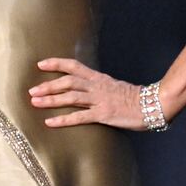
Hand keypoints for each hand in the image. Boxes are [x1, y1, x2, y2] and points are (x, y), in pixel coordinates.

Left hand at [29, 57, 156, 130]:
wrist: (153, 104)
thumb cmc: (134, 97)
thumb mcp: (114, 86)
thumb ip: (99, 86)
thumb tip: (84, 88)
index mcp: (99, 78)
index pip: (74, 66)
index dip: (56, 63)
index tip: (40, 64)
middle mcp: (97, 86)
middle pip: (67, 82)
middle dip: (48, 85)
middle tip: (31, 91)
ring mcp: (100, 100)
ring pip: (70, 98)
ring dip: (51, 100)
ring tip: (35, 103)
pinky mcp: (104, 115)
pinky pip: (80, 117)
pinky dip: (63, 120)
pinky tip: (50, 122)